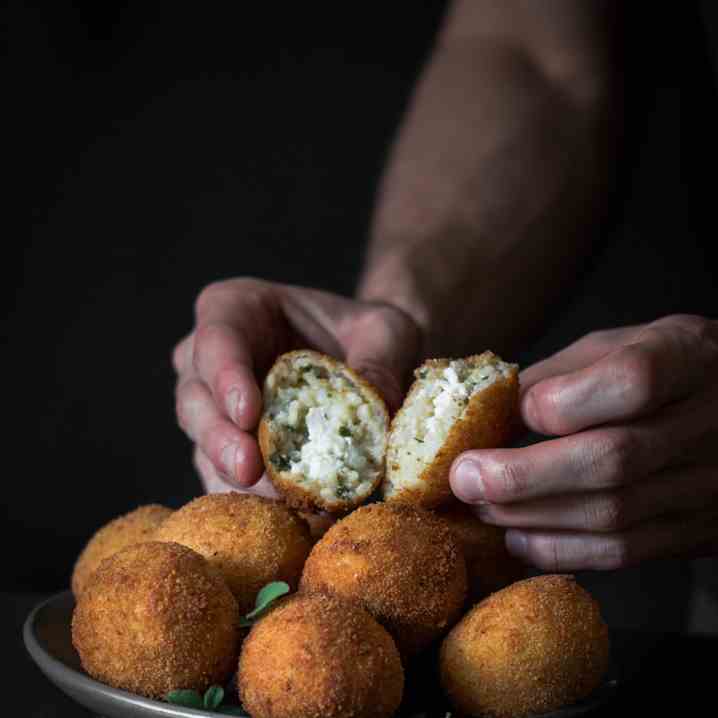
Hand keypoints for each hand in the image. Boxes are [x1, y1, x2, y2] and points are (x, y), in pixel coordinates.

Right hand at [172, 278, 420, 495]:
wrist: (363, 359)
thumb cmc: (366, 333)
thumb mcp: (386, 330)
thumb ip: (381, 360)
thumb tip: (376, 413)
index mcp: (235, 309)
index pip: (218, 338)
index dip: (226, 377)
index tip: (250, 414)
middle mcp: (210, 357)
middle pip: (197, 398)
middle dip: (221, 438)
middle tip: (250, 470)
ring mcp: (211, 405)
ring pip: (202, 442)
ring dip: (231, 475)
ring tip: (272, 500)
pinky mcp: (223, 446)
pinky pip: (219, 473)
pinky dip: (245, 496)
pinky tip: (274, 515)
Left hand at [450, 314, 717, 570]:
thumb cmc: (666, 367)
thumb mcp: (620, 344)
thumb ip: (562, 374)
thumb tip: (491, 411)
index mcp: (686, 359)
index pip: (629, 382)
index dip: (560, 403)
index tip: (514, 412)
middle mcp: (706, 425)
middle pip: (612, 460)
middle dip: (522, 476)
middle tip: (464, 478)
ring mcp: (707, 484)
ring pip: (612, 514)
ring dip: (532, 516)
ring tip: (481, 505)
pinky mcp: (696, 530)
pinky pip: (625, 551)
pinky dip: (561, 550)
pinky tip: (518, 538)